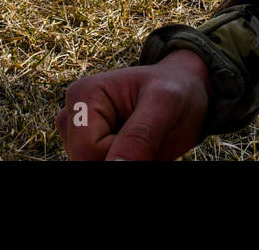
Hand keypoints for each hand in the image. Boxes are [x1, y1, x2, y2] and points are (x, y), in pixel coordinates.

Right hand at [56, 50, 212, 159]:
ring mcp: (79, 135)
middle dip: (123, 161)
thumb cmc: (176, 90)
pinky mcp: (89, 150)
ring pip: (95, 168)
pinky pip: (105, 168)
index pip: (88, 152)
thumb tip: (114, 167)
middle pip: (87, 163)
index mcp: (82, 95)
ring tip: (144, 142)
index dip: (121, 155)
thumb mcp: (164, 106)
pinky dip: (126, 164)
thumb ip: (139, 137)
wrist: (186, 94)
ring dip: (126, 163)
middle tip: (148, 139)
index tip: (147, 134)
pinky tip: (139, 150)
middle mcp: (73, 116)